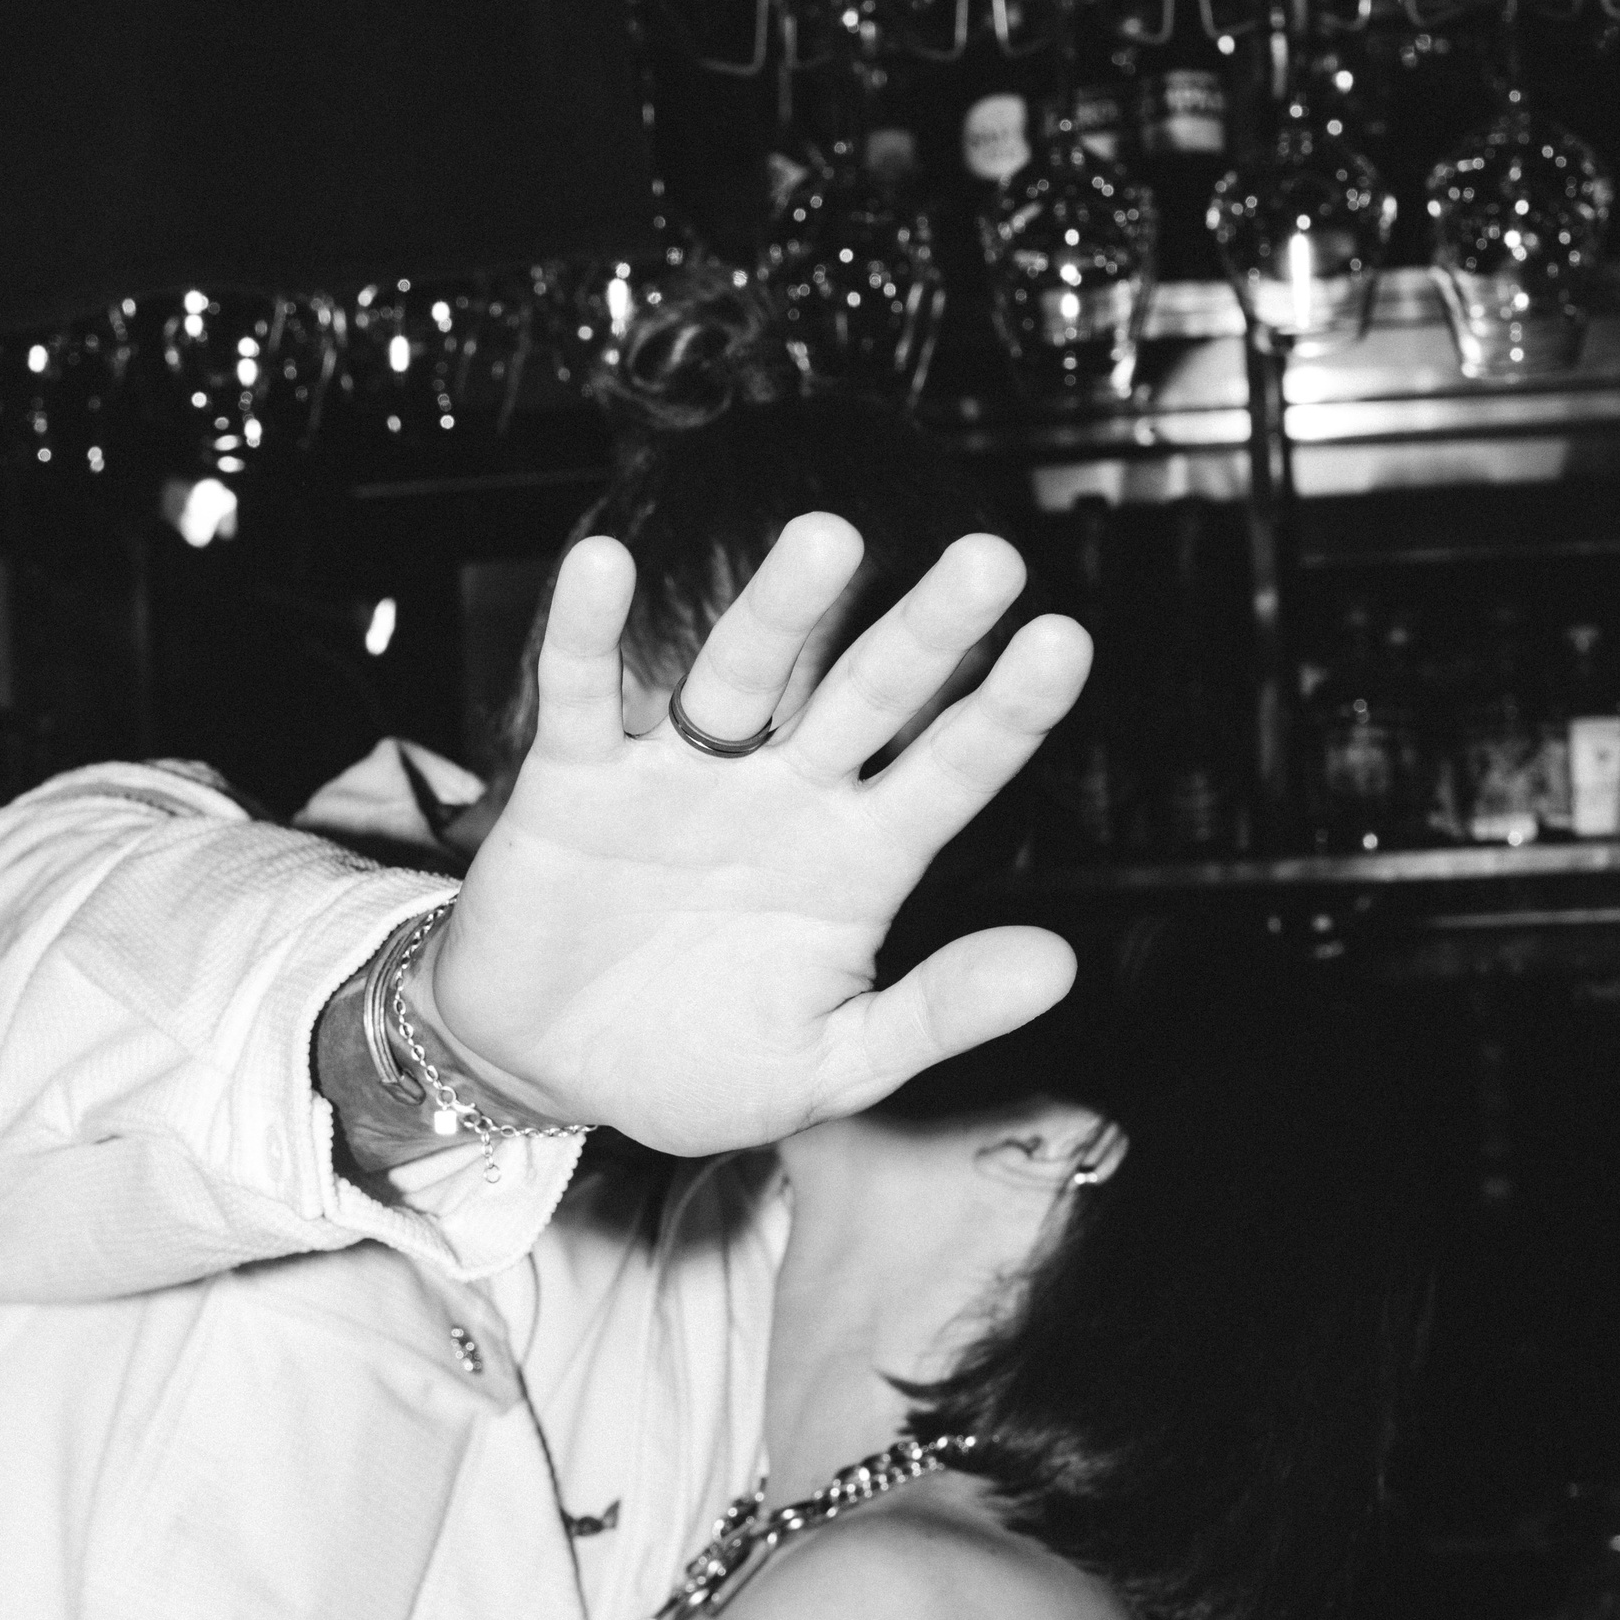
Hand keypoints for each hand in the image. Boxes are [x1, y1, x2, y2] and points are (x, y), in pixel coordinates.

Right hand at [416, 515, 1088, 1154]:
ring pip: (737, 678)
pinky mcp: (577, 783)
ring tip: (827, 544)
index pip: (947, 775)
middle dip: (922, 633)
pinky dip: (589, 637)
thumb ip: (938, 1014)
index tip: (1062, 646)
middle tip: (989, 563)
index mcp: (856, 862)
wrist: (556, 1076)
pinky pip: (582, 698)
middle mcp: (782, 798)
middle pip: (863, 697)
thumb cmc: (702, 1065)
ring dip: (779, 610)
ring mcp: (681, 780)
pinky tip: (604, 570)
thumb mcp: (833, 1063)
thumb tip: (1059, 967)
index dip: (1003, 716)